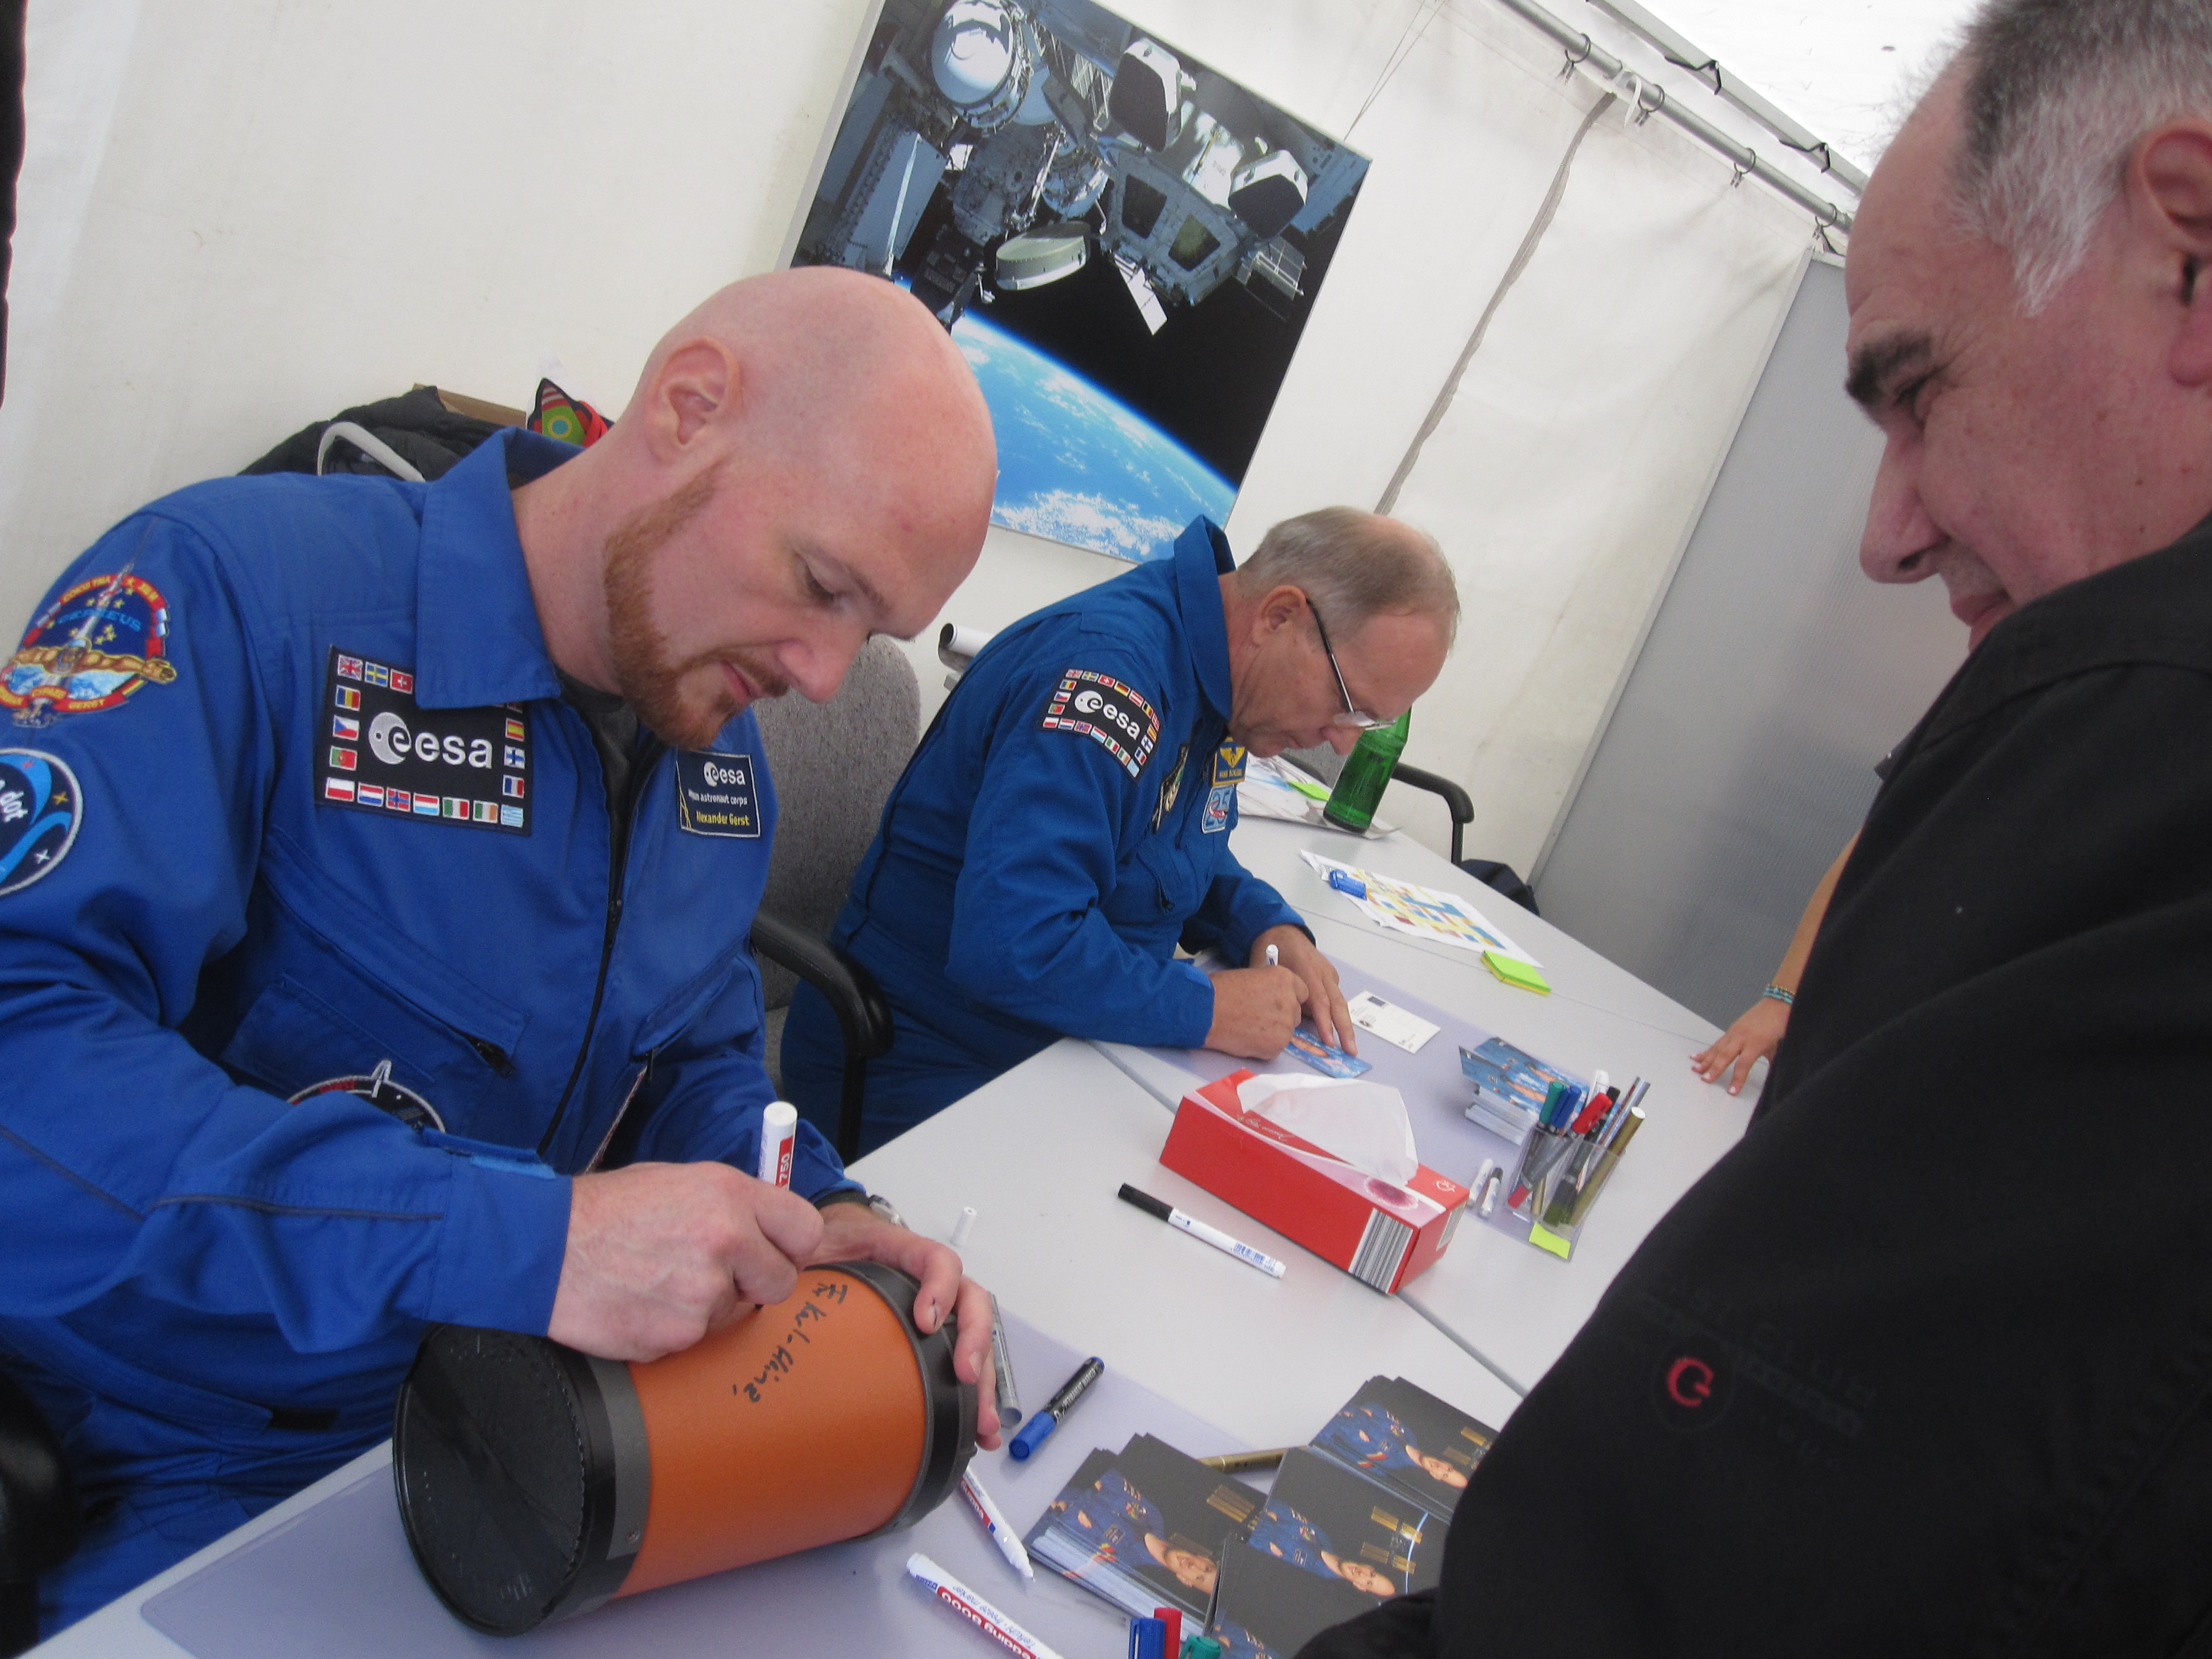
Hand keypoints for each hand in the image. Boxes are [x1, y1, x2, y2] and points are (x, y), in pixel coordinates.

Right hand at [548, 1161, 824, 1360]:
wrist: (544, 1248)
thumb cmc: (607, 1211)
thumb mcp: (681, 1181)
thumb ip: (735, 1206)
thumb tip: (773, 1232)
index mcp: (731, 1196)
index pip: (806, 1231)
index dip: (791, 1246)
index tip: (775, 1252)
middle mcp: (726, 1242)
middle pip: (780, 1282)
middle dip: (753, 1282)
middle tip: (714, 1271)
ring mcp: (703, 1294)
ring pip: (733, 1313)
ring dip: (707, 1304)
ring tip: (660, 1278)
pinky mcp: (677, 1336)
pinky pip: (695, 1338)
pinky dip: (673, 1326)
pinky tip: (642, 1300)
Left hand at [814, 1202, 1002, 1449]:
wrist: (823, 1241)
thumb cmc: (821, 1243)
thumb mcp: (809, 1241)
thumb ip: (800, 1260)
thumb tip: (770, 1294)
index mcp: (900, 1250)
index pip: (936, 1259)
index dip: (940, 1287)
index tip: (925, 1321)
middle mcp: (926, 1278)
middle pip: (970, 1301)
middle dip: (974, 1341)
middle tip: (964, 1376)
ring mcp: (934, 1305)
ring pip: (973, 1335)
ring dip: (983, 1378)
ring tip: (982, 1421)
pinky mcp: (929, 1334)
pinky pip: (960, 1356)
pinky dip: (972, 1393)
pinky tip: (975, 1426)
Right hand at [1204, 963, 1304, 1058]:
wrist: (1205, 1011)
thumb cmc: (1220, 990)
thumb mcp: (1252, 976)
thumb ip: (1269, 987)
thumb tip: (1272, 998)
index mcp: (1285, 978)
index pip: (1301, 992)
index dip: (1288, 998)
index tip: (1275, 1003)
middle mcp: (1290, 1001)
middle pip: (1295, 1013)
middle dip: (1281, 1016)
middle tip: (1258, 1017)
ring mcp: (1286, 1025)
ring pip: (1286, 1032)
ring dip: (1273, 1032)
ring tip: (1249, 1028)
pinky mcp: (1277, 1045)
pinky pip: (1276, 1047)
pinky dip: (1264, 1046)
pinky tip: (1246, 1038)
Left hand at [1252, 925, 1351, 1052]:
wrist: (1281, 931)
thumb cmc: (1270, 952)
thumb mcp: (1267, 972)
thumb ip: (1279, 995)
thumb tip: (1285, 1023)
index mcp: (1307, 969)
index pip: (1319, 1000)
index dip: (1324, 1022)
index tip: (1328, 1041)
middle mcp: (1322, 971)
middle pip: (1337, 1003)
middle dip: (1344, 1028)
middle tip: (1350, 1050)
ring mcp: (1329, 973)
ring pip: (1340, 1001)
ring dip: (1345, 1024)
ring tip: (1350, 1046)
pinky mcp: (1331, 975)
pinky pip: (1336, 996)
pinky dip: (1338, 1014)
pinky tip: (1341, 1032)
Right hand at [1691, 997, 1790, 1094]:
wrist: (1778, 1003)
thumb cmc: (1779, 1023)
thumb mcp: (1779, 1046)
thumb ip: (1771, 1060)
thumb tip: (1773, 1074)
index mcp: (1755, 1043)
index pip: (1743, 1064)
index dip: (1737, 1079)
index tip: (1731, 1091)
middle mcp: (1742, 1037)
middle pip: (1725, 1055)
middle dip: (1714, 1069)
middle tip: (1706, 1079)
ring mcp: (1734, 1032)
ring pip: (1718, 1048)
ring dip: (1706, 1059)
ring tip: (1696, 1069)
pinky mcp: (1731, 1029)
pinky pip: (1717, 1042)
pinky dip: (1707, 1050)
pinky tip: (1698, 1055)